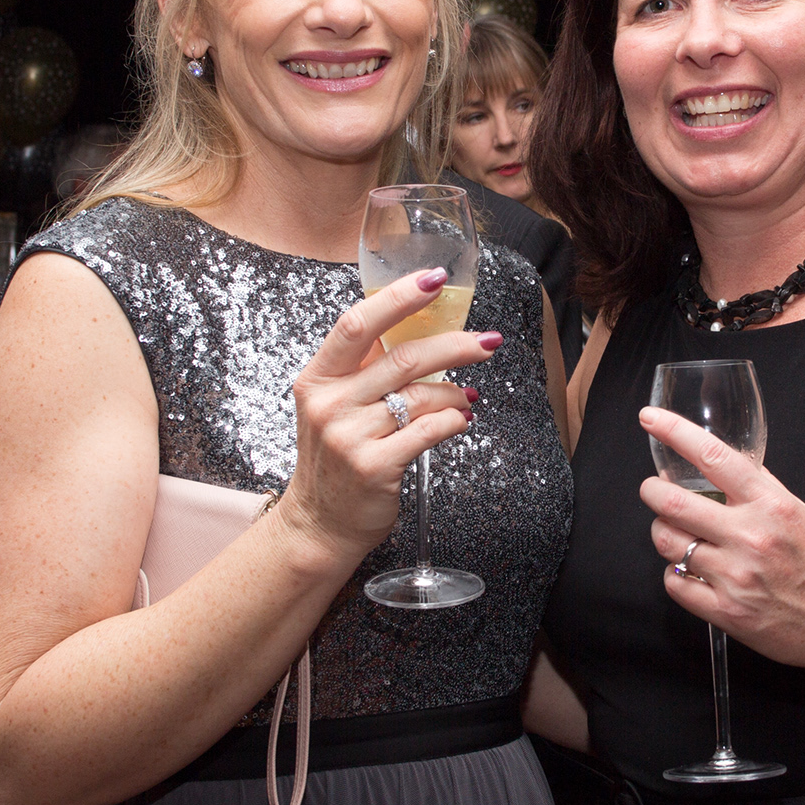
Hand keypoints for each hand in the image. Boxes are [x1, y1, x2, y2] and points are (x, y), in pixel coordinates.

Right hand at [271, 268, 498, 565]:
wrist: (319, 524)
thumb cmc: (335, 458)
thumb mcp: (332, 406)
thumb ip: (363, 370)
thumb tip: (422, 327)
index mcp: (317, 379)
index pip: (356, 324)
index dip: (399, 298)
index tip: (434, 280)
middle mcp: (330, 404)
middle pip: (403, 357)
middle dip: (455, 346)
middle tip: (487, 342)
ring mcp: (350, 437)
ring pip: (422, 396)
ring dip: (456, 391)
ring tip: (469, 394)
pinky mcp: (375, 467)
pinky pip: (430, 431)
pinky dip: (454, 420)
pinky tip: (461, 419)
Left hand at [639, 407, 804, 676]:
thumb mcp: (803, 514)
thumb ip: (763, 490)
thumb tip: (724, 467)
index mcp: (772, 504)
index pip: (712, 456)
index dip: (673, 431)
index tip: (650, 419)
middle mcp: (750, 536)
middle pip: (673, 502)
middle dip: (652, 491)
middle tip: (652, 489)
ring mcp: (736, 576)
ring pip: (668, 543)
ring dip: (664, 533)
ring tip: (676, 534)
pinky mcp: (727, 612)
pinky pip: (675, 584)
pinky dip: (676, 575)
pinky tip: (691, 572)